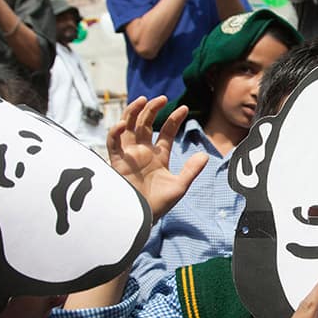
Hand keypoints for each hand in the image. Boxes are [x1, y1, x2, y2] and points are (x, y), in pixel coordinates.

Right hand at [107, 96, 206, 221]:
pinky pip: (112, 143)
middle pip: (145, 123)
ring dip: (133, 112)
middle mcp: (142, 152)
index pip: (165, 131)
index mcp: (158, 156)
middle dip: (153, 109)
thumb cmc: (158, 205)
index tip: (184, 108)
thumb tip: (204, 155)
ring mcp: (129, 155)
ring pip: (128, 126)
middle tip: (162, 99)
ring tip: (143, 100)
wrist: (140, 218)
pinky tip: (122, 124)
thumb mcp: (178, 186)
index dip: (174, 118)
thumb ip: (191, 170)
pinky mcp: (116, 162)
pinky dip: (115, 132)